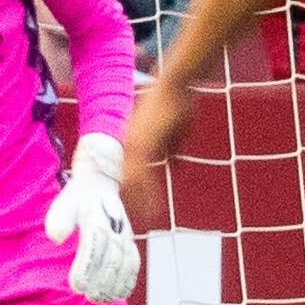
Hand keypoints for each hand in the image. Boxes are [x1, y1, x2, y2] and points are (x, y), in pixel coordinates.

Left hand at [44, 134, 140, 302]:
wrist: (100, 183)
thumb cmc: (77, 197)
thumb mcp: (64, 202)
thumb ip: (60, 219)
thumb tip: (55, 238)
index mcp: (97, 217)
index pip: (95, 246)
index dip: (87, 268)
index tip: (77, 285)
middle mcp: (115, 227)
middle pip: (112, 259)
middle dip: (101, 281)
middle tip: (89, 296)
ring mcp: (125, 235)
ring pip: (125, 264)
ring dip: (115, 284)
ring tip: (102, 299)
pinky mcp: (130, 241)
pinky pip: (134, 262)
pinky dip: (129, 279)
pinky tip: (119, 293)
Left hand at [119, 81, 186, 225]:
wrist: (177, 84)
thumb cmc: (179, 103)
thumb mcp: (178, 133)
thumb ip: (172, 151)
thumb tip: (174, 168)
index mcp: (135, 141)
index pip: (128, 173)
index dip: (134, 191)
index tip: (139, 208)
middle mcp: (130, 144)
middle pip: (126, 180)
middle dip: (134, 201)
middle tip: (140, 220)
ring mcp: (133, 145)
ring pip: (131, 183)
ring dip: (140, 203)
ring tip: (147, 220)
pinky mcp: (141, 145)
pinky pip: (140, 177)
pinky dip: (147, 195)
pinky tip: (153, 208)